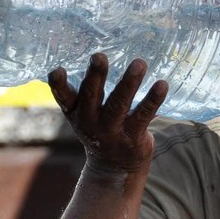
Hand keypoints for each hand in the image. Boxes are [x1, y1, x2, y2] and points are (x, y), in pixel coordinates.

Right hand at [48, 53, 167, 172]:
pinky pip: (144, 115)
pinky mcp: (133, 137)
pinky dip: (153, 99)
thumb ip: (90, 90)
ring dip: (129, 83)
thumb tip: (106, 49)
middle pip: (92, 96)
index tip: (57, 70)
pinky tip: (162, 84)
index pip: (64, 97)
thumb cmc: (101, 130)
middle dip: (96, 76)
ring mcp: (112, 131)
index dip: (58, 85)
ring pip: (119, 104)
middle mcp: (91, 121)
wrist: (115, 169)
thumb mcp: (88, 114)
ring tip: (139, 63)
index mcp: (77, 112)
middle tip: (99, 56)